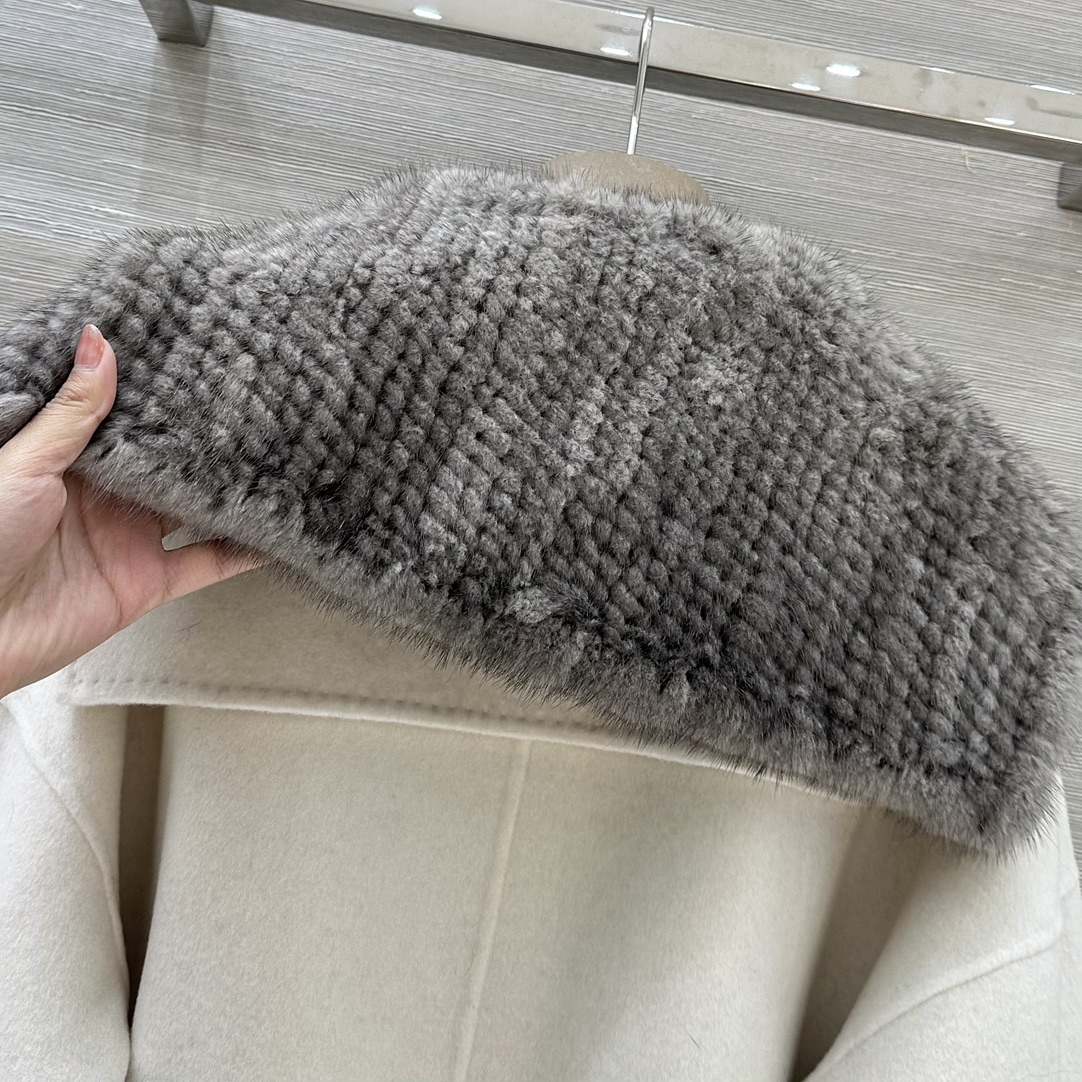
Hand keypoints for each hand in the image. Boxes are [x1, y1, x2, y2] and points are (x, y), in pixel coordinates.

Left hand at [0, 325, 262, 697]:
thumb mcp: (23, 463)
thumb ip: (71, 412)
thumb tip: (97, 345)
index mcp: (68, 465)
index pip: (122, 421)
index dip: (154, 395)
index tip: (192, 362)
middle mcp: (103, 500)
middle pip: (165, 463)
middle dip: (201, 437)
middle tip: (248, 403)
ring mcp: (129, 541)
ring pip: (193, 507)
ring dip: (228, 487)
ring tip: (272, 454)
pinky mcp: (147, 583)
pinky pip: (206, 563)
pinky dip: (243, 550)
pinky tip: (273, 530)